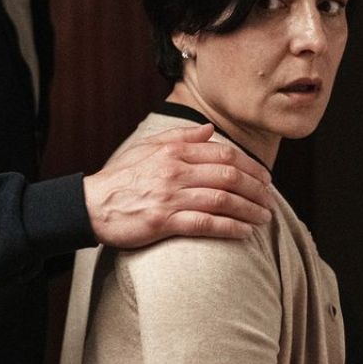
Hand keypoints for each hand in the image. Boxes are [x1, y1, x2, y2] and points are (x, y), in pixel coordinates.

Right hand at [82, 123, 273, 248]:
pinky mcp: (163, 221)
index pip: (223, 154)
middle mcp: (175, 171)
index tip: (265, 178)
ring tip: (264, 218)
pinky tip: (245, 232)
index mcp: (173, 152)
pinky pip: (205, 224)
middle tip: (271, 199)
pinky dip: (229, 228)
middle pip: (228, 175)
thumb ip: (181, 138)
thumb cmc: (121, 177)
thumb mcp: (147, 147)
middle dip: (256, 188)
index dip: (250, 165)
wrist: (91, 205)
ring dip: (249, 209)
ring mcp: (170, 197)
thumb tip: (210, 130)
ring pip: (222, 199)